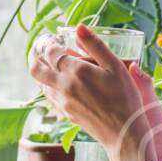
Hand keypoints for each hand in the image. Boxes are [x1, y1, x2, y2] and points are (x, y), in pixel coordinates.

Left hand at [29, 24, 161, 160]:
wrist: (124, 133)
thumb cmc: (125, 98)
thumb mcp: (116, 66)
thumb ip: (96, 45)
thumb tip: (79, 27)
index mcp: (76, 71)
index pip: (51, 52)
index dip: (49, 43)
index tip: (54, 38)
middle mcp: (64, 86)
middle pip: (36, 68)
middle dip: (36, 56)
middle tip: (45, 50)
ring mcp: (63, 102)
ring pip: (40, 83)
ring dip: (42, 71)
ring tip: (52, 64)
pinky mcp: (66, 113)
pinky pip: (49, 96)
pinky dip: (49, 85)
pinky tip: (60, 82)